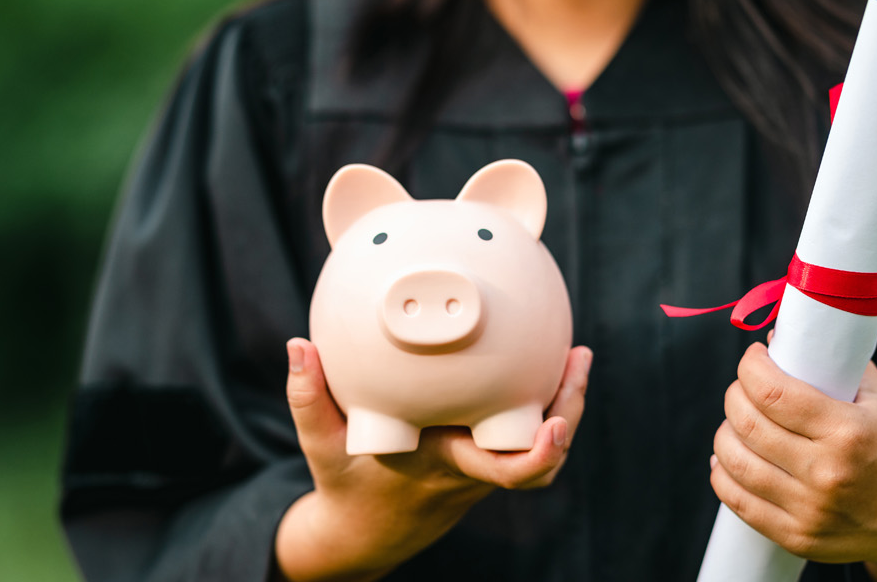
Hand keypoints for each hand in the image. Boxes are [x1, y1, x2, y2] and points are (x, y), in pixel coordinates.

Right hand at [274, 338, 591, 581]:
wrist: (366, 531)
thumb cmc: (344, 482)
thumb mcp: (319, 442)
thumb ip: (307, 395)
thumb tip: (298, 345)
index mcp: (444, 467)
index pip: (504, 472)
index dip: (539, 454)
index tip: (553, 424)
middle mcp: (474, 470)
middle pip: (543, 457)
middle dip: (569, 410)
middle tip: (578, 357)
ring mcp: (485, 468)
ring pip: (544, 445)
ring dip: (566, 402)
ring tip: (576, 352)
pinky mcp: (487, 459)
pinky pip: (529, 434)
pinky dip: (545, 403)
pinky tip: (548, 360)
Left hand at [710, 342, 876, 581]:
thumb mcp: (876, 398)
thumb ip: (832, 361)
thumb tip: (775, 339)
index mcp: (849, 431)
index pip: (772, 393)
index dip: (750, 368)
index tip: (753, 358)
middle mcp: (826, 472)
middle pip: (748, 423)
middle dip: (735, 395)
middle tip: (744, 387)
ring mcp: (809, 509)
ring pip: (734, 461)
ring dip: (725, 432)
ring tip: (737, 422)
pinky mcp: (796, 536)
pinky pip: (737, 500)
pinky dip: (723, 472)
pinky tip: (729, 457)